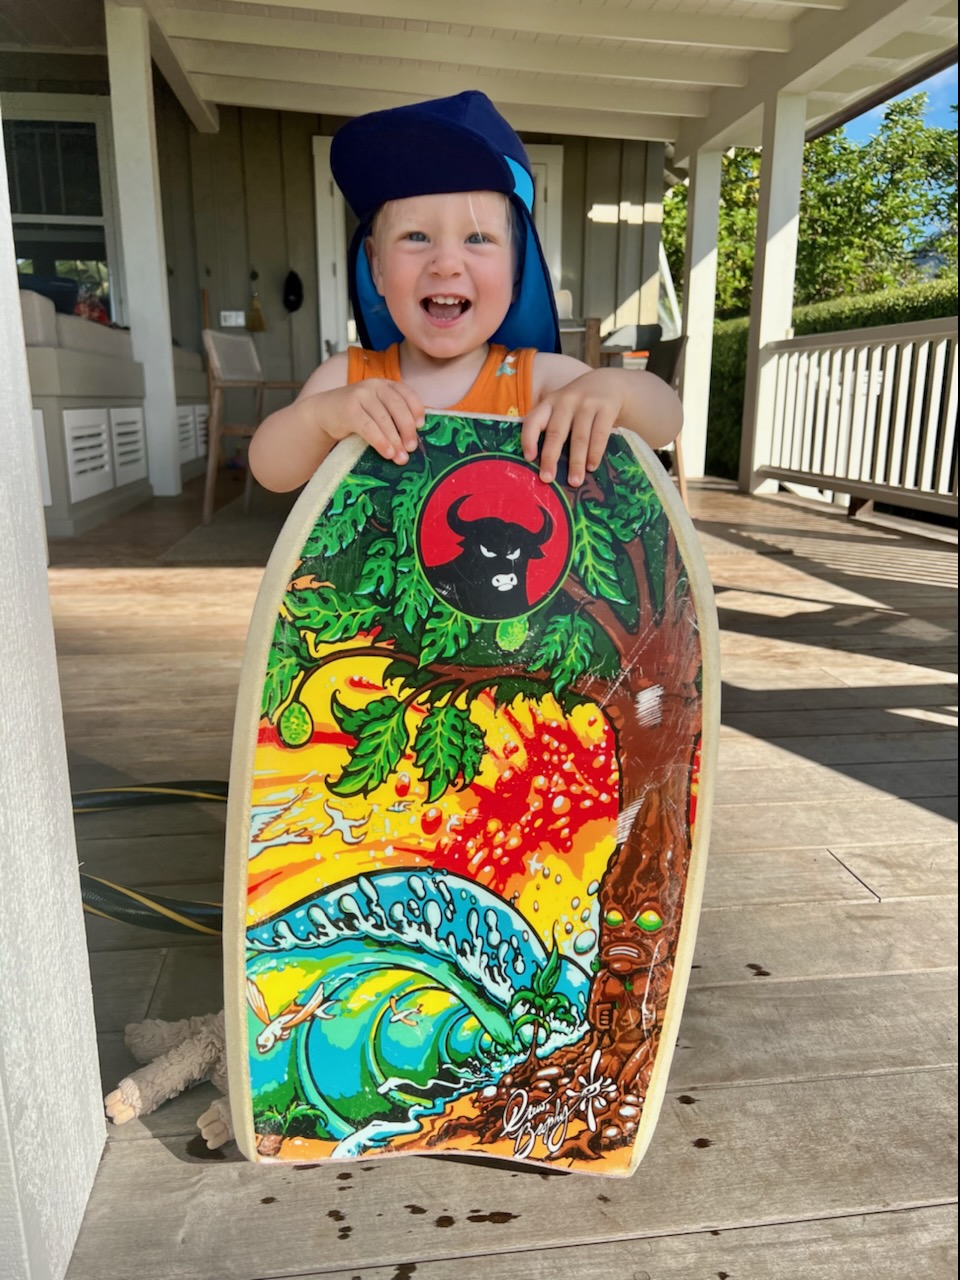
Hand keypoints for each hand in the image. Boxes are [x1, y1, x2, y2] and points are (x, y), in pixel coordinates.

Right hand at [313, 379, 424, 463]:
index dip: (416, 410)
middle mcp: (374, 386)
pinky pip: (368, 427)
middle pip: (398, 407)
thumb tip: (414, 440)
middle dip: (407, 430)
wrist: (324, 412)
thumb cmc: (356, 414)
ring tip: (401, 457)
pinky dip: (380, 441)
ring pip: (383, 419)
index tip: (420, 427)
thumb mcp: (377, 409)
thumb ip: (393, 416)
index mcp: (386, 384)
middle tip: (412, 448)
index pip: (407, 394)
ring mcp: (360, 395)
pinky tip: (387, 453)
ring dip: (394, 440)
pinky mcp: (348, 409)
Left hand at [521, 370, 624, 485]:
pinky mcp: (606, 408)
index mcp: (550, 402)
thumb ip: (552, 425)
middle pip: (556, 432)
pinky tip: (592, 467)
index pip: (534, 420)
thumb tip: (544, 464)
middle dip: (550, 458)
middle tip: (547, 479)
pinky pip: (599, 435)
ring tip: (574, 481)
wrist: (608, 383)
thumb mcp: (561, 407)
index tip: (528, 458)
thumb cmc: (578, 405)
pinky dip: (595, 453)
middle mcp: (566, 401)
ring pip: (579, 437)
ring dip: (576, 462)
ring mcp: (587, 403)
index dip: (529, 439)